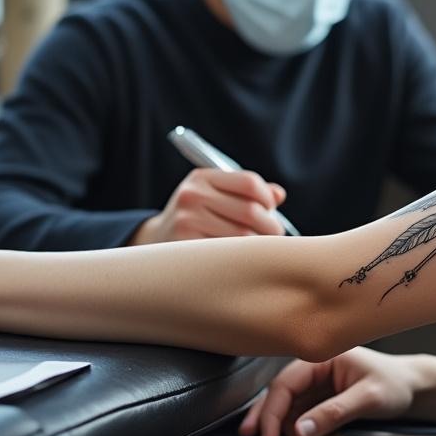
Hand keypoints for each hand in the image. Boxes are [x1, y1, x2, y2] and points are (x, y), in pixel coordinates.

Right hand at [131, 169, 287, 244]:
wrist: (156, 240)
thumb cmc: (197, 216)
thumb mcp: (216, 195)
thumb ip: (247, 193)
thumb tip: (279, 194)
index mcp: (202, 178)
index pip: (249, 183)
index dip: (268, 198)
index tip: (272, 210)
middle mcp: (192, 196)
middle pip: (250, 211)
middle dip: (271, 226)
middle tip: (275, 235)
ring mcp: (186, 221)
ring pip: (242, 237)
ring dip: (258, 245)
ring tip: (257, 248)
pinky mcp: (184, 246)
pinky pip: (227, 254)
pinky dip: (241, 257)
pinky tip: (239, 258)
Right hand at [238, 347, 419, 435]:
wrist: (412, 387)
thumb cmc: (394, 385)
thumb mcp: (368, 398)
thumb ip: (333, 413)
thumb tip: (299, 431)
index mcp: (324, 358)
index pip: (286, 383)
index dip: (273, 412)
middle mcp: (316, 368)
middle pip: (280, 392)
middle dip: (266, 416)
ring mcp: (318, 383)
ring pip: (286, 403)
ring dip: (275, 421)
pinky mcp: (322, 396)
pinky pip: (299, 411)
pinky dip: (290, 425)